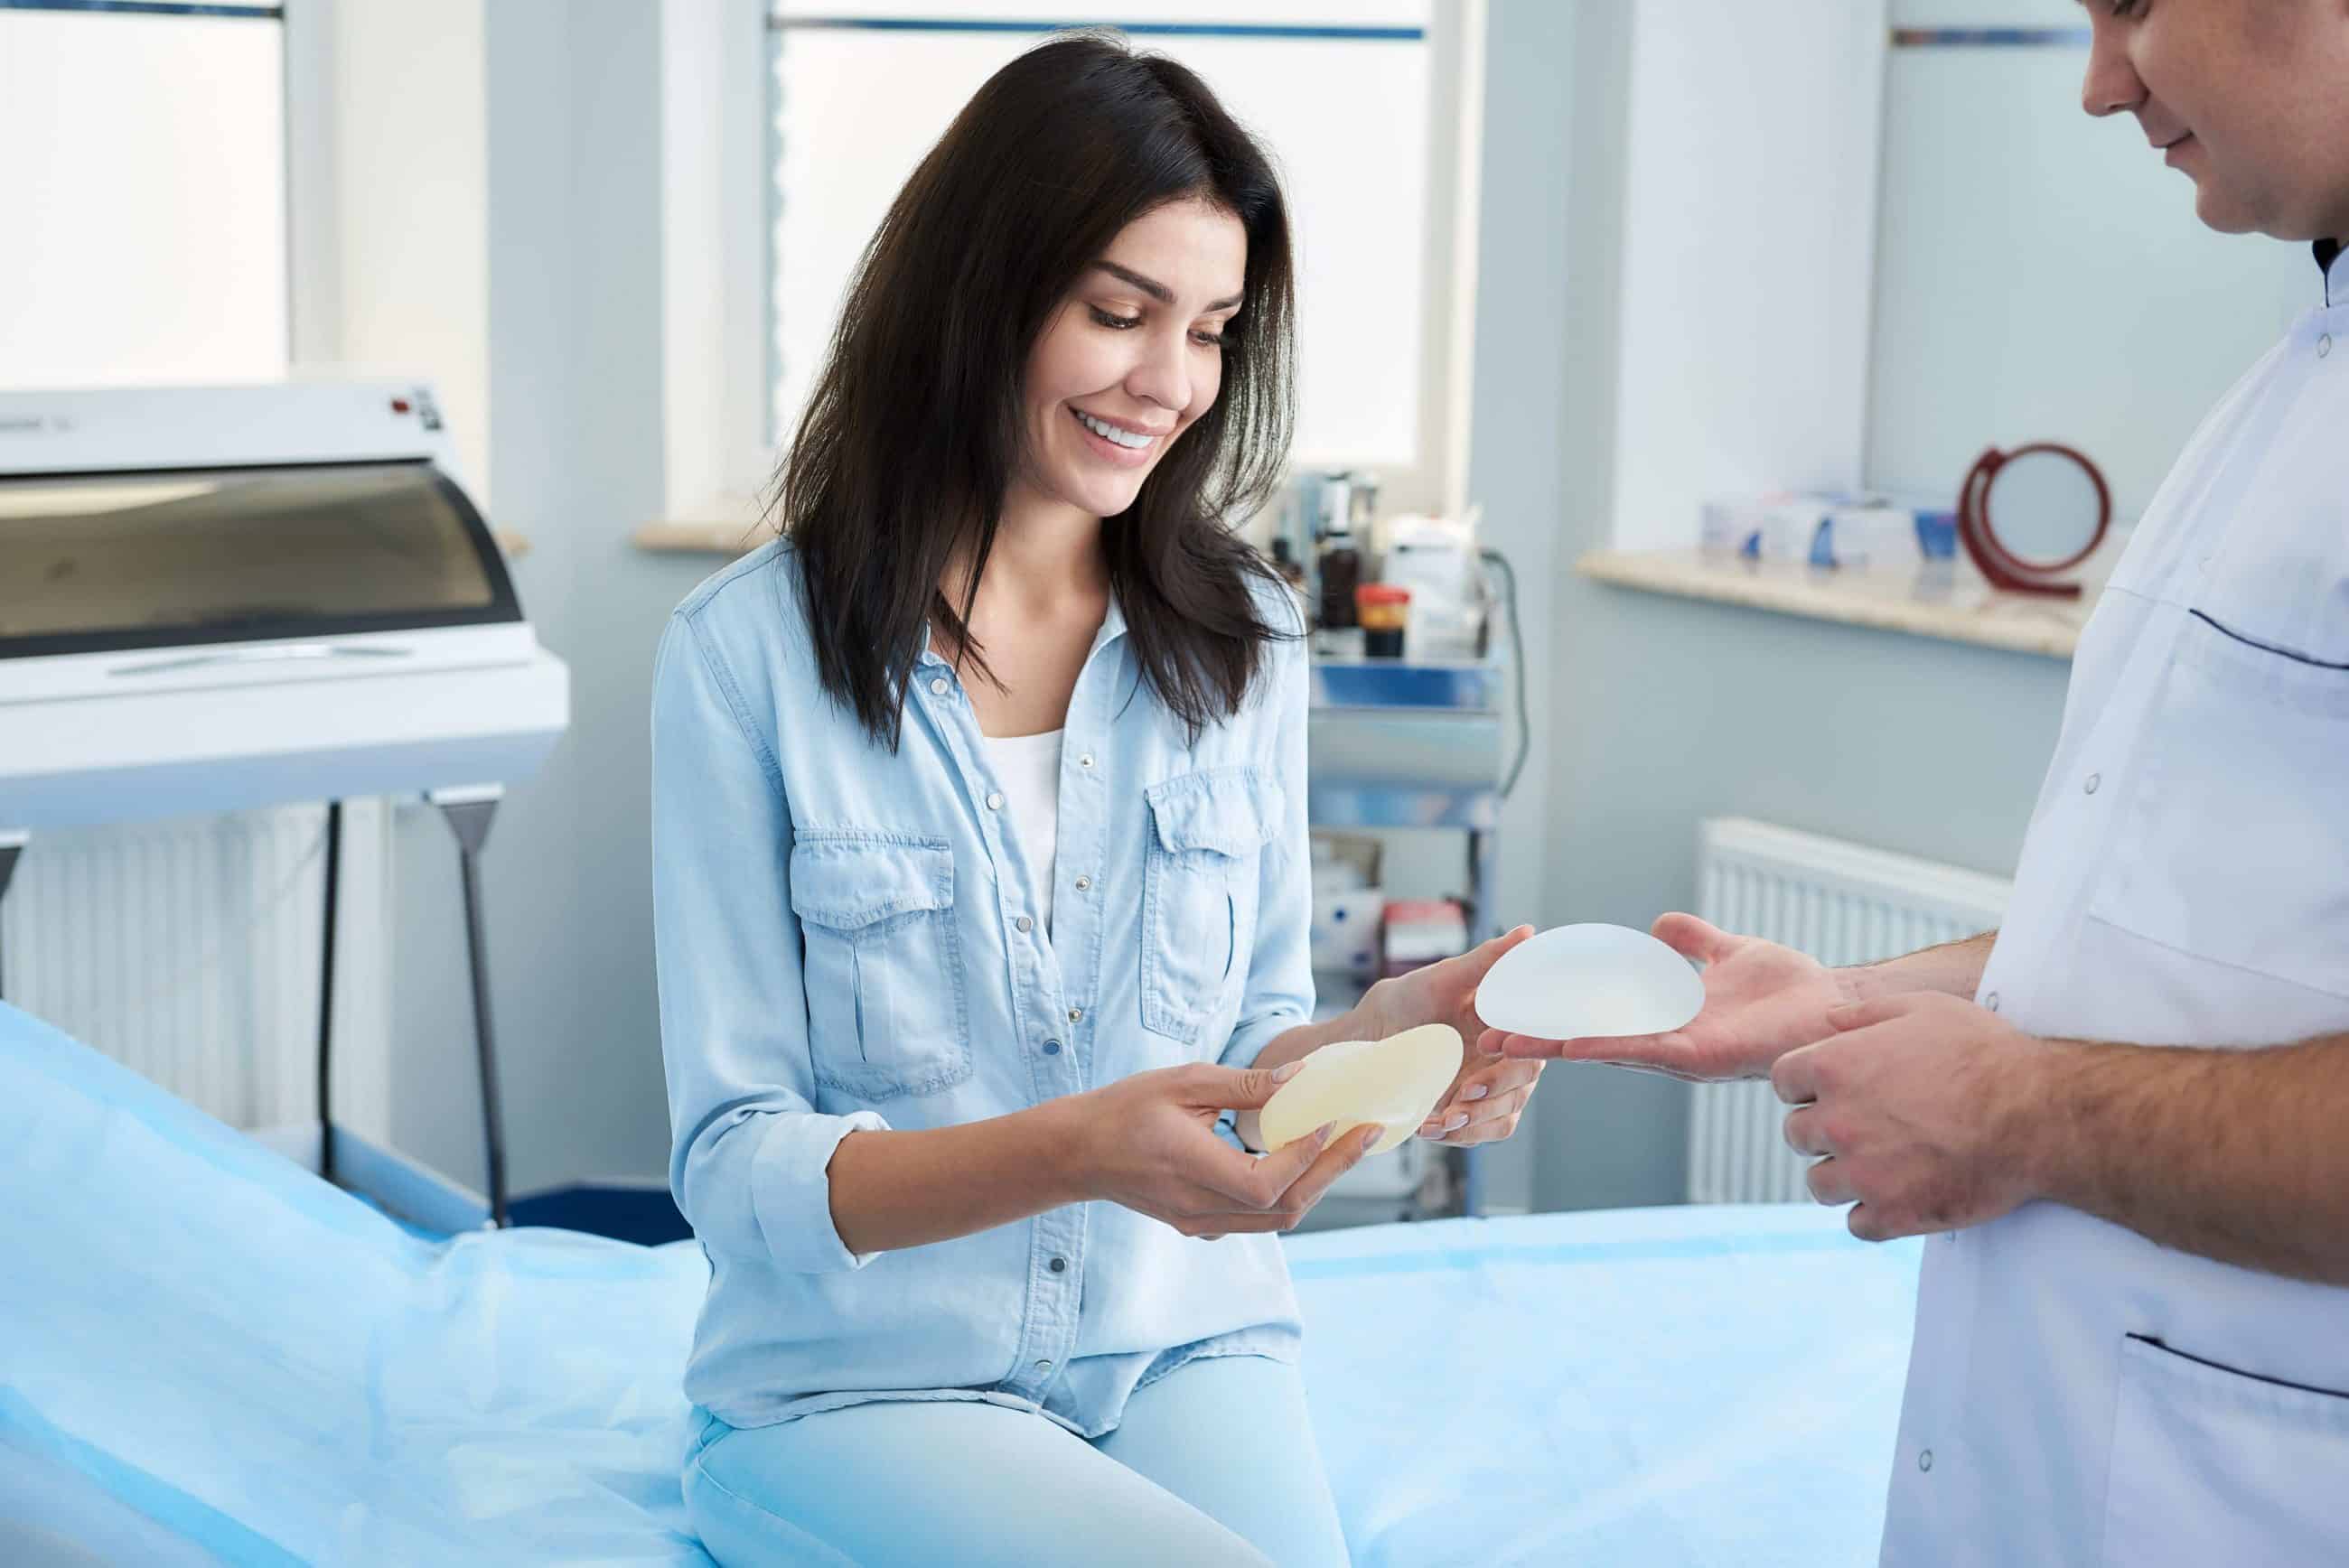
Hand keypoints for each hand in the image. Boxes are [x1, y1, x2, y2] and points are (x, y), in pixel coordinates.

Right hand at [1075, 1061, 1376, 1237]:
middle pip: (1284, 1208)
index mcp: (1191, 1170)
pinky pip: (1257, 1218)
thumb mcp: (1183, 1082)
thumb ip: (1244, 1084)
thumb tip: (1301, 1077)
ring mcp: (1200, 1223)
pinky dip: (1288, 1193)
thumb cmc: (1124, 1109)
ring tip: (1345, 1145)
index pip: (1266, 1182)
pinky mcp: (1199, 1225)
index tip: (1332, 1118)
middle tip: (1366, 1133)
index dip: (1306, 1156)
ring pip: (1276, 1219)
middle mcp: (1199, 1208)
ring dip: (1316, 1184)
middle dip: (1332, 1170)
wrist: (1077, 1153)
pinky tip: (1304, 1161)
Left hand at [1358, 926, 1546, 1145]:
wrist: (1363, 1040)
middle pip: (1524, 1082)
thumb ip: (1486, 961)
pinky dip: (1462, 1136)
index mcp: (1504, 1024)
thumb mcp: (1442, 978)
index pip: (1533, 1041)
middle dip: (1496, 1091)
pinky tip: (1433, 1127)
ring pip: (1505, 1114)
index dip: (1518, 1050)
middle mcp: (1502, 1057)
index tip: (1487, 1046)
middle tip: (1464, 1091)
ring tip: (1445, 1118)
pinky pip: (1481, 1133)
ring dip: (1478, 1120)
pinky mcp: (1465, 1114)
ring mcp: (1485, 1088)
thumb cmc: (1402, 1001)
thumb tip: (1528, 932)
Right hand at [1487, 913, 1857, 1081]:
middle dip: (1539, 1037)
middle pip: (1588, 1036)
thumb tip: (1656, 926)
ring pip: (1602, 1046)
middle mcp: (1665, 1041)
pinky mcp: (1700, 1056)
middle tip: (1488, 1034)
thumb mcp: (1729, 952)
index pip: (1600, 1013)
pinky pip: (1642, 1050)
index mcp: (1667, 1017)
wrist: (1837, 1008)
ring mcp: (1679, 1052)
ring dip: (1554, 1045)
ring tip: (1507, 1042)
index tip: (1517, 1003)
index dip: (1558, 1009)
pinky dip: (1603, 1046)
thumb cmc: (1792, 989)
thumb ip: (1693, 941)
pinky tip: (1567, 1044)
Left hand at [1773, 992, 2049, 1241]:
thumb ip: (1864, 1013)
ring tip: (1884, 1165)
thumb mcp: (1922, 1008)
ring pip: (1820, 1183)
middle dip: (1825, 1130)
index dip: (1809, 1085)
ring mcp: (1861, 1173)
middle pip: (1797, 1133)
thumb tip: (1826, 1020)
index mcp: (1834, 1067)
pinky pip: (1857, 1224)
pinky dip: (1875, 1215)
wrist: (2037, 1114)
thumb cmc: (1985, 1054)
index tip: (1838, 1090)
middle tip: (1869, 1127)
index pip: (1784, 1081)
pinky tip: (1901, 1196)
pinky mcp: (1892, 1214)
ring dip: (1844, 1176)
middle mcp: (1836, 1121)